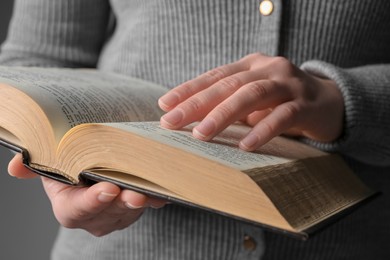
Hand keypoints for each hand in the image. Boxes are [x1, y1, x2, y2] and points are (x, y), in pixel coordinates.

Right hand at [8, 154, 165, 235]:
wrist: (94, 167)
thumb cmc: (71, 165)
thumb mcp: (52, 163)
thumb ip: (36, 164)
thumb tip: (15, 167)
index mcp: (69, 206)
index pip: (76, 210)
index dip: (91, 202)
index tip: (108, 190)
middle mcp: (94, 216)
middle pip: (107, 214)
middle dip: (122, 204)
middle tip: (135, 193)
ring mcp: (116, 215)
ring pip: (130, 212)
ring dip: (142, 202)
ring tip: (152, 191)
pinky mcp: (134, 210)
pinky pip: (147, 206)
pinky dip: (156, 198)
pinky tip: (165, 190)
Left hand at [159, 53, 343, 150]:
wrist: (330, 104)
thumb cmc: (282, 103)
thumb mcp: (253, 101)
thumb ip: (229, 105)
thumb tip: (190, 123)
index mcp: (251, 65)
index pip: (215, 76)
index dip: (189, 89)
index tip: (164, 105)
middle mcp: (268, 68)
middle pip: (228, 84)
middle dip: (197, 104)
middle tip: (171, 122)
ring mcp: (289, 84)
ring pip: (252, 95)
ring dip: (223, 115)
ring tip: (201, 134)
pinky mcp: (307, 104)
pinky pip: (283, 116)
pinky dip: (263, 130)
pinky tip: (245, 145)